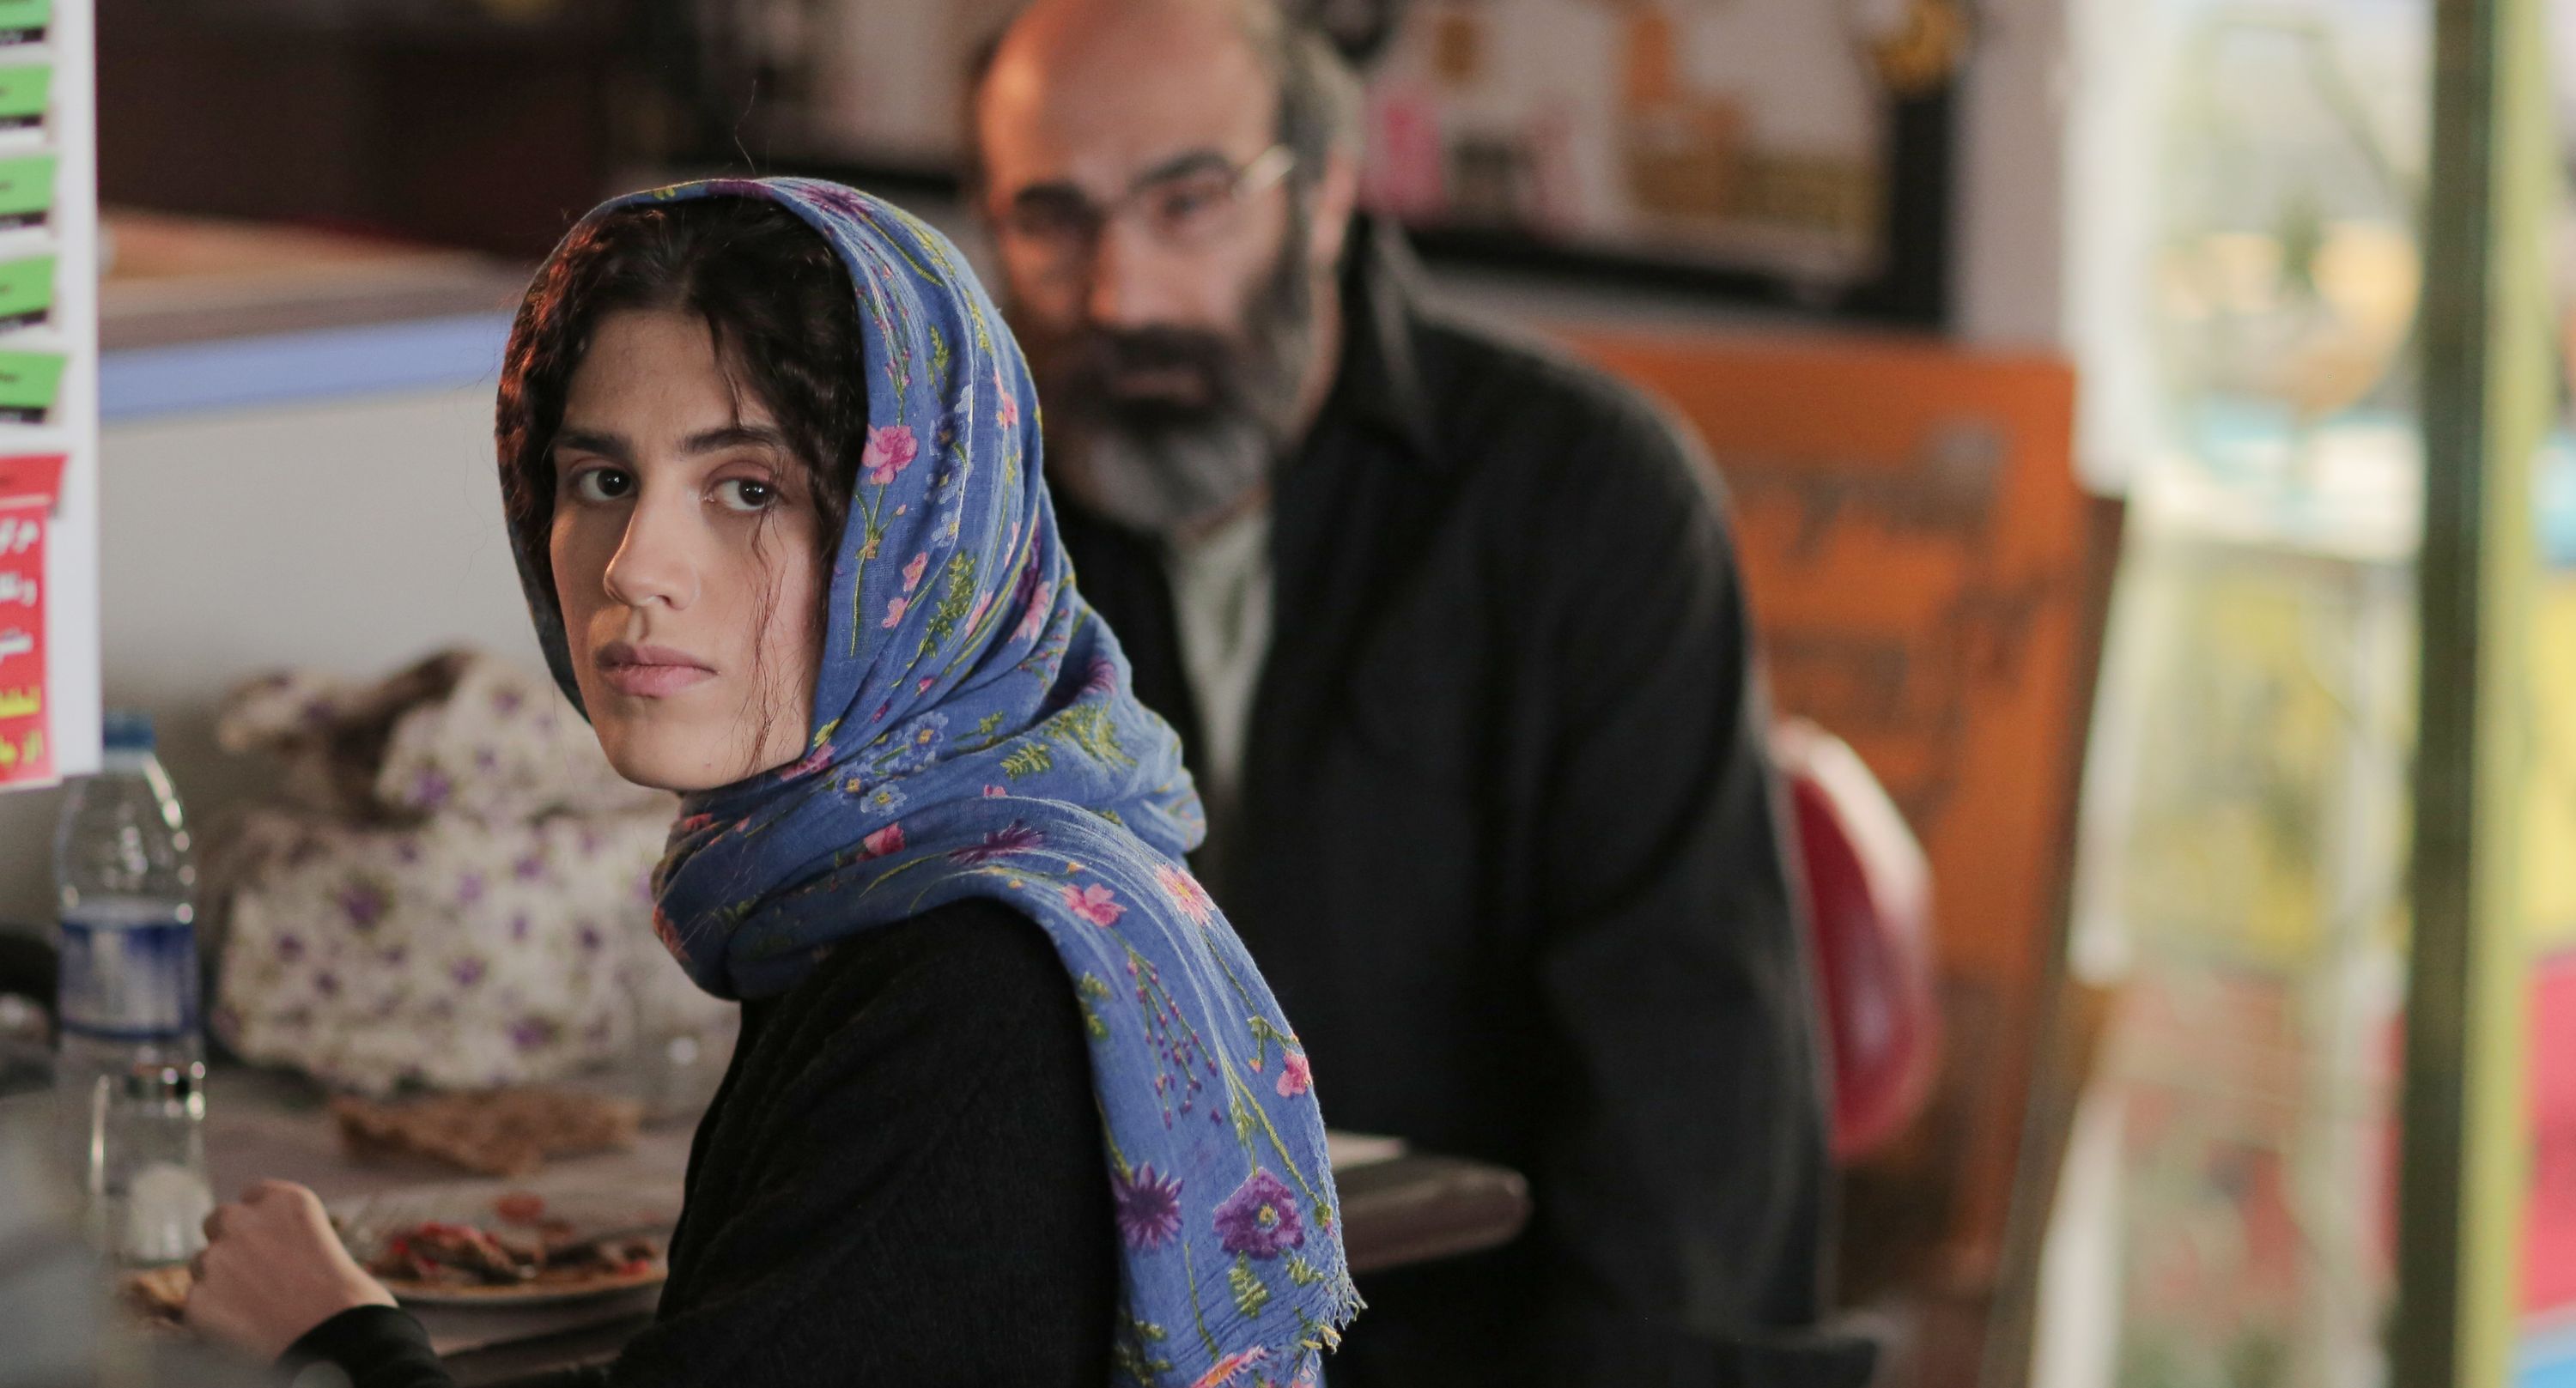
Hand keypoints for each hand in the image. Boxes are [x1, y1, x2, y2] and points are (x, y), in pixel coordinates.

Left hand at [183, 1180, 395, 1362]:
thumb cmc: (348, 1297)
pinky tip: (246, 1329)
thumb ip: (288, 1235)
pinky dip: (214, 1317)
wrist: (337, 1339)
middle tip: (252, 1271)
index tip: (269, 1238)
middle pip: (218, 1220)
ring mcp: (215, 1260)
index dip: (260, 1219)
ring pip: (202, 1264)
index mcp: (284, 1200)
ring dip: (219, 1280)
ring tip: (255, 1307)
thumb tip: (268, 1250)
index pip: (254, 1194)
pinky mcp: (197, 1300)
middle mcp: (243, 1221)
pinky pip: (198, 1305)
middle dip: (230, 1240)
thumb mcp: (327, 1243)